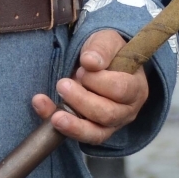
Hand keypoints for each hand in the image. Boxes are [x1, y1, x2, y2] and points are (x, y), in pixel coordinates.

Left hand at [30, 28, 148, 143]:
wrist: (97, 64)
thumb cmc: (105, 53)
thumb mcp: (105, 41)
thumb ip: (101, 48)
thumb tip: (90, 62)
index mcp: (135, 87)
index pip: (121, 90)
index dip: (99, 81)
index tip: (83, 68)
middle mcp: (126, 110)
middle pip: (108, 114)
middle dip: (82, 101)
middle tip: (62, 84)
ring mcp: (111, 124)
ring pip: (95, 133)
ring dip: (73, 123)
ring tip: (54, 115)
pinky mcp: (92, 131)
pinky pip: (79, 136)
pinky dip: (60, 127)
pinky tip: (43, 109)